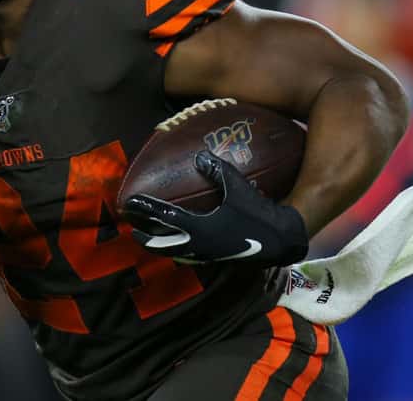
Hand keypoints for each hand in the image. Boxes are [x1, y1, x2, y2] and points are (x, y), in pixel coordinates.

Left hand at [122, 151, 307, 266]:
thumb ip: (217, 171)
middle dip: (143, 236)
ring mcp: (207, 255)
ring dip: (158, 245)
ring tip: (147, 236)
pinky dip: (176, 249)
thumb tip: (199, 155)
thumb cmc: (260, 213)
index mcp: (200, 228)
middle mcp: (199, 245)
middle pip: (161, 244)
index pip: (164, 218)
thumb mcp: (238, 188)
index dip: (145, 210)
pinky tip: (177, 242)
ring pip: (173, 253)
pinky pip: (188, 255)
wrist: (282, 241)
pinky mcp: (216, 258)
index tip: (129, 204)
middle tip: (130, 226)